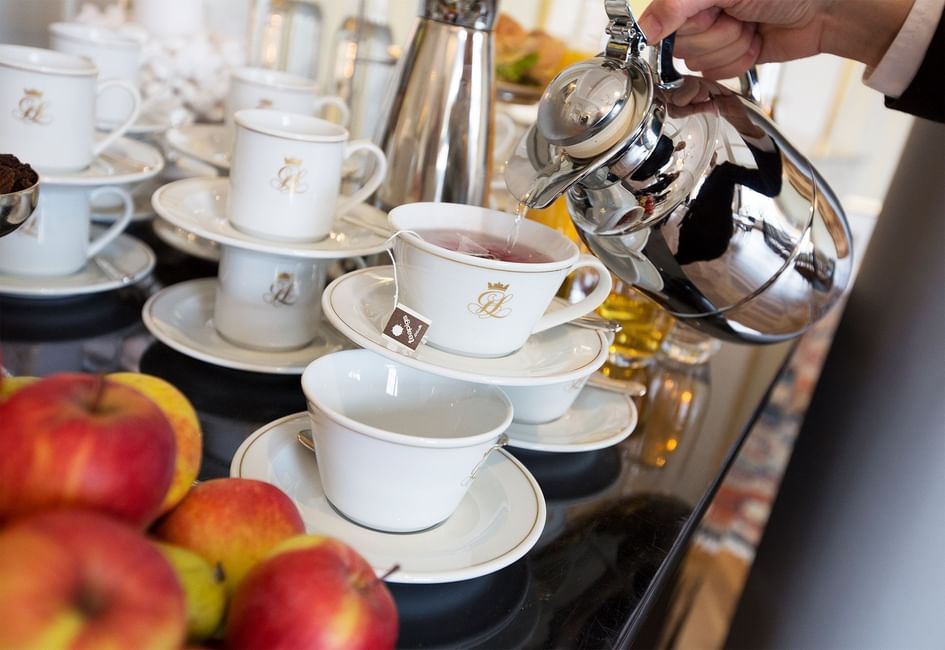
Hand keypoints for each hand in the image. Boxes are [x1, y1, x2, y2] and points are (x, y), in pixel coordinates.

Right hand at [638, 0, 913, 78]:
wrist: (827, 8)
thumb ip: (677, 6)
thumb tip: (645, 27)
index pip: (663, 22)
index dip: (690, 24)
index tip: (711, 14)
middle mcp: (698, 11)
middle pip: (680, 45)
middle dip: (716, 35)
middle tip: (739, 18)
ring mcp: (713, 34)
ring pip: (699, 62)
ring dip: (731, 48)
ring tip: (751, 28)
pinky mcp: (728, 55)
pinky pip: (716, 74)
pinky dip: (739, 61)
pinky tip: (755, 42)